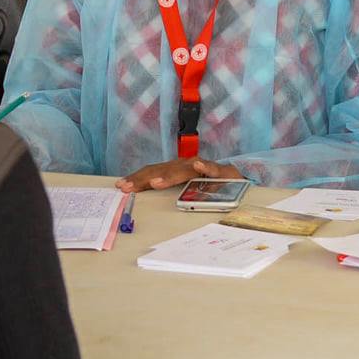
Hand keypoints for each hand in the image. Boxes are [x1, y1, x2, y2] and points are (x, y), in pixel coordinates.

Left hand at [117, 157, 243, 192]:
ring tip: (155, 182)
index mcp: (175, 169)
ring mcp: (202, 166)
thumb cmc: (207, 183)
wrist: (237, 177)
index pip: (152, 172)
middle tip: (129, 187)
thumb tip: (146, 193)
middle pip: (162, 170)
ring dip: (169, 175)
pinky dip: (205, 167)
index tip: (121, 186)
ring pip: (183, 170)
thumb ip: (168, 189)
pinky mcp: (220, 171)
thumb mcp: (184, 187)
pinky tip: (198, 166)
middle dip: (144, 178)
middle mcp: (185, 165)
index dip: (136, 178)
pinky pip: (212, 169)